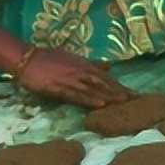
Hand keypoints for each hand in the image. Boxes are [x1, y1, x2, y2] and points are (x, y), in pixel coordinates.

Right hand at [15, 48, 134, 108]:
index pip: (108, 78)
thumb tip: (108, 66)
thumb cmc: (49, 59)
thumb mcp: (74, 59)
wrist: (27, 59)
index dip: (121, 86)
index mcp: (86, 66)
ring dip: (110, 96)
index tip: (135, 94)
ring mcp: (72, 80)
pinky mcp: (60, 88)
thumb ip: (91, 64)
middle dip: (121, 92)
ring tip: (125, 102)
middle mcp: (82, 72)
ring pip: (95, 89)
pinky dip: (90, 99)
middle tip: (137, 100)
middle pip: (105, 83)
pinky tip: (101, 104)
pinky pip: (78, 95)